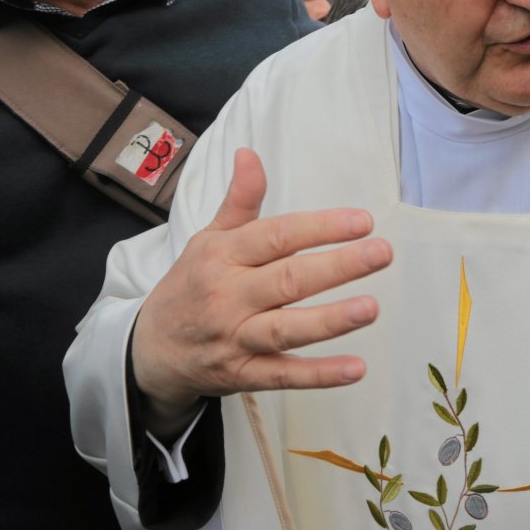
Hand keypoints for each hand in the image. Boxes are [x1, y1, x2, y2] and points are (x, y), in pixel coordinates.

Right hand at [130, 148, 392, 435]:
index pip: (276, 237)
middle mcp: (229, 296)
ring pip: (287, 329)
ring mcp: (236, 338)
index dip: (320, 227)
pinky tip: (356, 368)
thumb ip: (239, 201)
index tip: (362, 220)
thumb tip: (250, 154)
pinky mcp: (244, 375)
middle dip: (337, 267)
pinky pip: (284, 376)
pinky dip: (320, 376)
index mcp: (223, 256)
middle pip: (288, 280)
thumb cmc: (190, 286)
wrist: (149, 350)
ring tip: (371, 308)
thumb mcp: (208, 239)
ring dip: (331, 321)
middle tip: (381, 253)